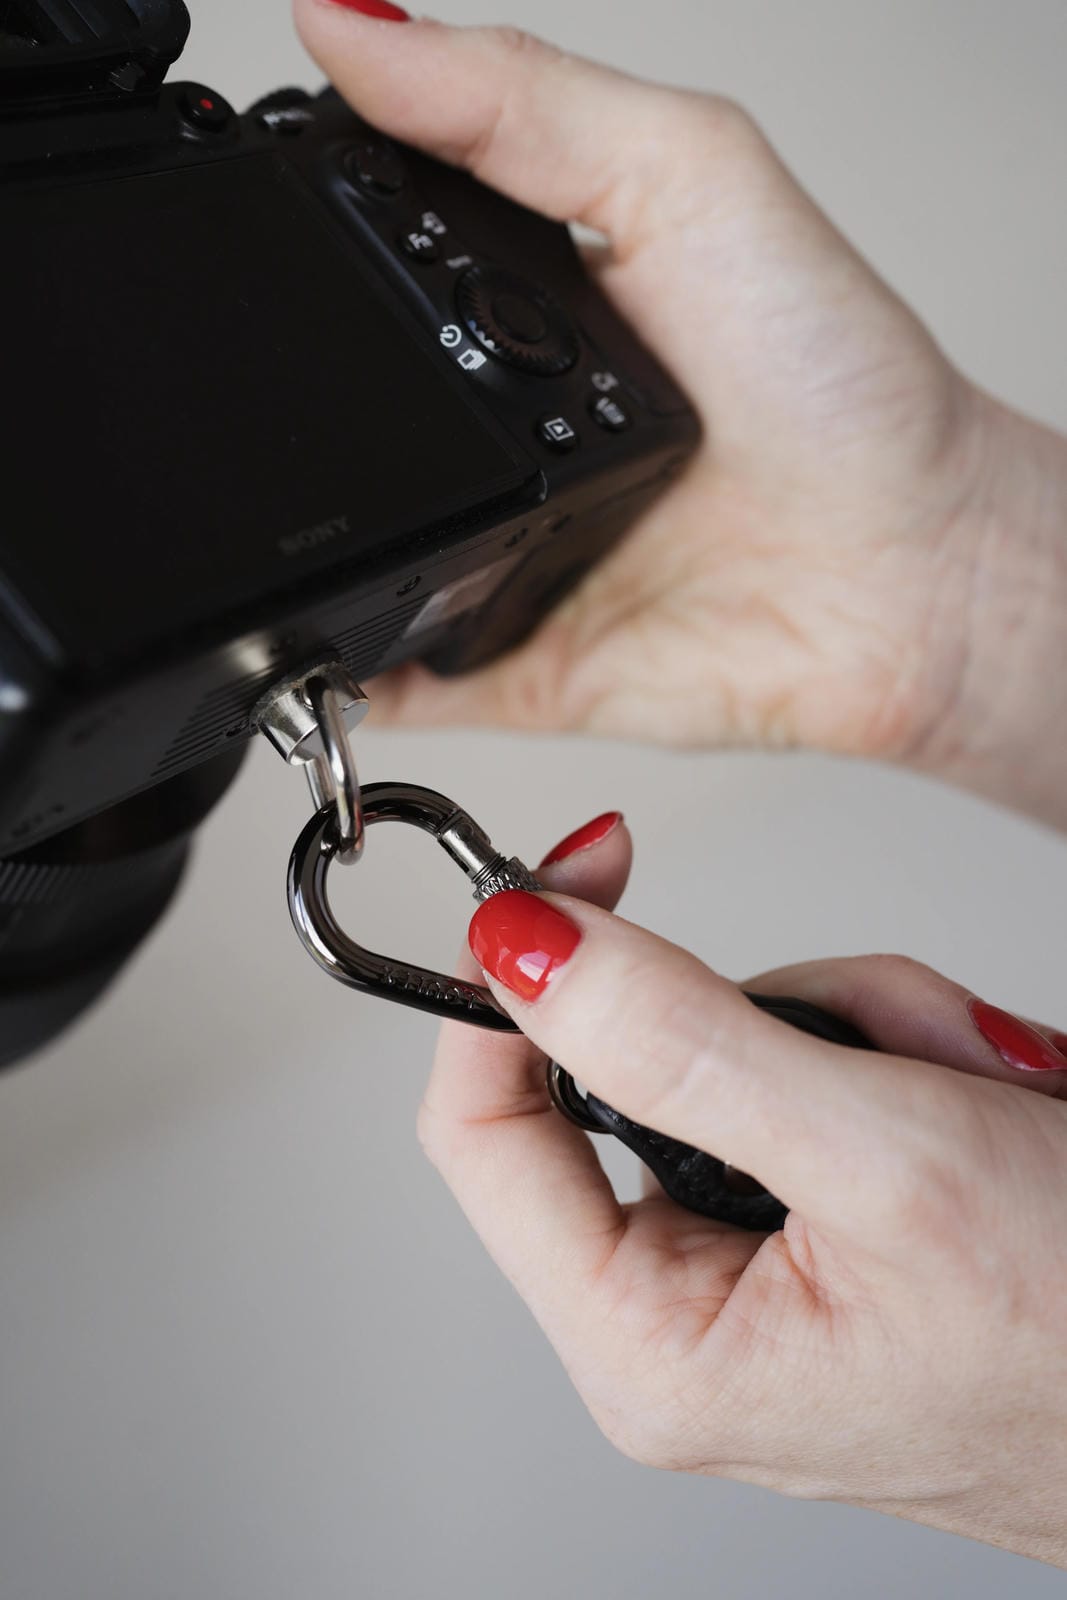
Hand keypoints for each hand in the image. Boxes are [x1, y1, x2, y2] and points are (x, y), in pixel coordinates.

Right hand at [295, 5, 1066, 825]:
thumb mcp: (689, 175)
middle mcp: (517, 433)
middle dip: (294, 398)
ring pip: (367, 548)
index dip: (315, 231)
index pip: (388, 254)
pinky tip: (307, 646)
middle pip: (361, 410)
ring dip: (313, 538)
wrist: (912, 574)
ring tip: (266, 509)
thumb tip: (354, 27)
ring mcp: (511, 549)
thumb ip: (523, 102)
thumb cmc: (841, 383)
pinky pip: (406, 674)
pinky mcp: (521, 656)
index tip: (247, 202)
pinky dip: (349, 670)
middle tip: (251, 371)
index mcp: (542, 308)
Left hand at [418, 812, 1066, 1565]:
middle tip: (894, 1040)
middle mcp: (680, 1316)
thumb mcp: (884, 1157)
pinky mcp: (822, 1227)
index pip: (475, 1129)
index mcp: (649, 1342)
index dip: (506, 981)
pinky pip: (806, 1078)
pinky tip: (985, 1111)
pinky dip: (898, 1059)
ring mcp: (755, 1268)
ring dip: (860, 1032)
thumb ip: (686, 1040)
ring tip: (979, 1096)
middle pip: (629, 1070)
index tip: (579, 874)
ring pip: (733, 1053)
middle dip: (771, 1016)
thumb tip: (517, 947)